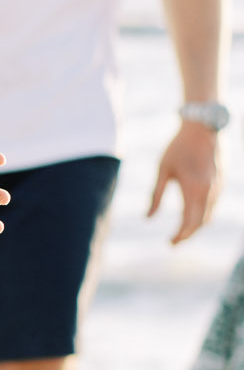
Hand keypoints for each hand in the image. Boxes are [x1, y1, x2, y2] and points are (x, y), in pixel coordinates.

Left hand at [148, 120, 221, 244]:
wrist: (203, 126)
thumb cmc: (178, 146)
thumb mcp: (163, 170)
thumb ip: (155, 195)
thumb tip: (148, 217)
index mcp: (194, 190)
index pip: (188, 224)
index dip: (180, 237)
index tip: (169, 243)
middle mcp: (210, 191)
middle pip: (200, 223)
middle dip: (188, 235)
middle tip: (174, 241)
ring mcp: (219, 186)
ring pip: (209, 215)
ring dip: (196, 226)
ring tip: (182, 230)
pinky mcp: (222, 180)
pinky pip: (214, 204)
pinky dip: (203, 214)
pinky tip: (192, 214)